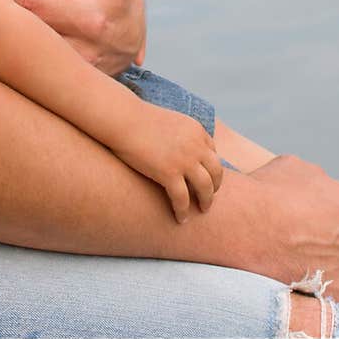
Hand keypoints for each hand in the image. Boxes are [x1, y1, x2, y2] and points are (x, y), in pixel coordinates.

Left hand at [11, 0, 146, 74]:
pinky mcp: (74, 92)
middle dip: (4, 27)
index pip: (35, 10)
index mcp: (92, 18)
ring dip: (11, 50)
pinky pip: (39, 83)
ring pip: (33, 68)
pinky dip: (21, 68)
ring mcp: (80, 77)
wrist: (131, 22)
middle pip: (30, 44)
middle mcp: (87, 53)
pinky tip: (6, 52)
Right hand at [111, 105, 223, 222]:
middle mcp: (195, 145)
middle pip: (216, 171)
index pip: (213, 153)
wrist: (123, 119)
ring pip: (205, 187)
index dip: (210, 168)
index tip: (206, 178)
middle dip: (215, 186)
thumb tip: (178, 148)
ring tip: (201, 210)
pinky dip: (183, 211)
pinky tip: (180, 218)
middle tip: (208, 197)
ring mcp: (184, 160)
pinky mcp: (169, 173)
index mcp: (196, 130)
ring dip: (206, 201)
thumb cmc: (138, 120)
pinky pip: (182, 199)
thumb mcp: (168, 121)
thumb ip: (179, 134)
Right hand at [245, 156, 338, 306]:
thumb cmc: (269, 193)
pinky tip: (297, 275)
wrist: (244, 225)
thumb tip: (322, 192)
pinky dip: (319, 288)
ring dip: (329, 267)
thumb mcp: (300, 169)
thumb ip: (323, 183)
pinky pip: (334, 294)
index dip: (338, 215)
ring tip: (298, 259)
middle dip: (338, 242)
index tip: (320, 219)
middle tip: (308, 240)